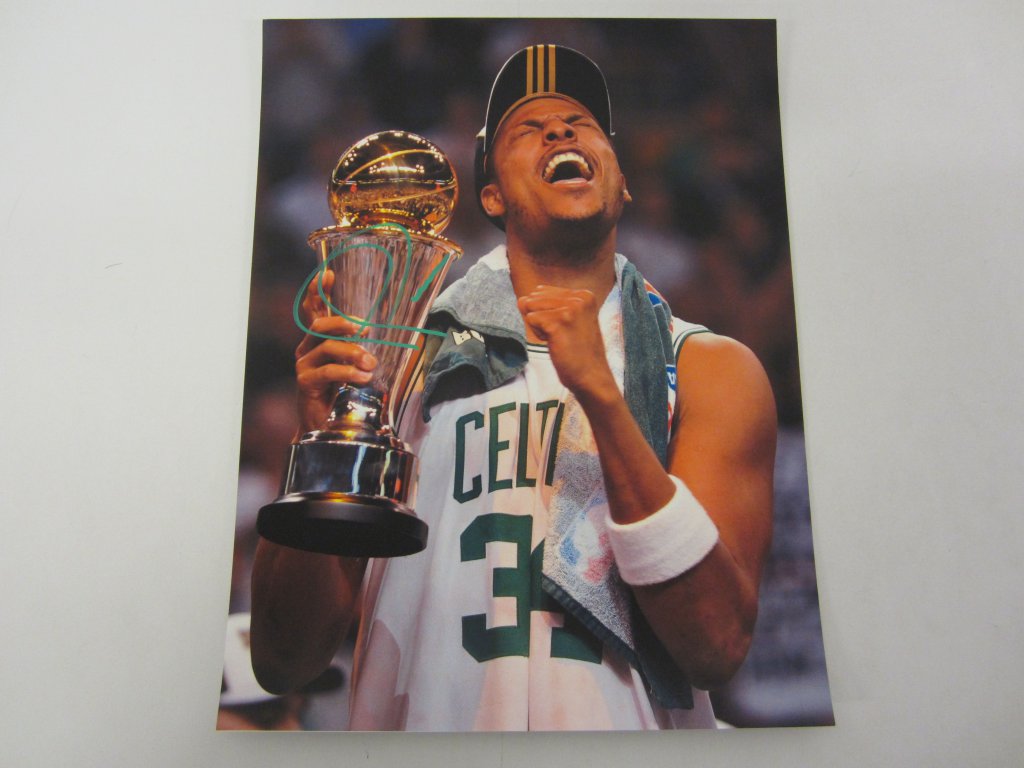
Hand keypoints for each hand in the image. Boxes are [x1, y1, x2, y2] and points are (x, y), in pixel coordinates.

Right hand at [294, 269, 376, 432]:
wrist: (326, 424)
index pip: (314, 311)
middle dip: (343, 324)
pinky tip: (363, 378)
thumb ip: (358, 348)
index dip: (317, 292)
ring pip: (327, 347)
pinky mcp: (305, 383)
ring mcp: (304, 365)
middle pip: (320, 325)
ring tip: (371, 364)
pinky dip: (348, 372)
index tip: (327, 274)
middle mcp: (307, 349)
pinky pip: (327, 371)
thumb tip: (373, 332)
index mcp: (318, 341)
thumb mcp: (352, 365)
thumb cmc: (341, 392)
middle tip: (364, 330)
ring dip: (353, 353)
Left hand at [517, 285, 615, 398]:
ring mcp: (570, 309)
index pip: (543, 292)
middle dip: (541, 318)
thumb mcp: (566, 320)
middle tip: (562, 335)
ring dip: (539, 326)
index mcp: (584, 295)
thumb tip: (521, 299)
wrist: (591, 376)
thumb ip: (543, 305)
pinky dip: (538, 335)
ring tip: (559, 338)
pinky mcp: (558, 322)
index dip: (546, 313)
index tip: (566, 328)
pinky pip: (531, 319)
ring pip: (531, 307)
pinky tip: (556, 343)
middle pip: (535, 298)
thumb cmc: (578, 351)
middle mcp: (579, 297)